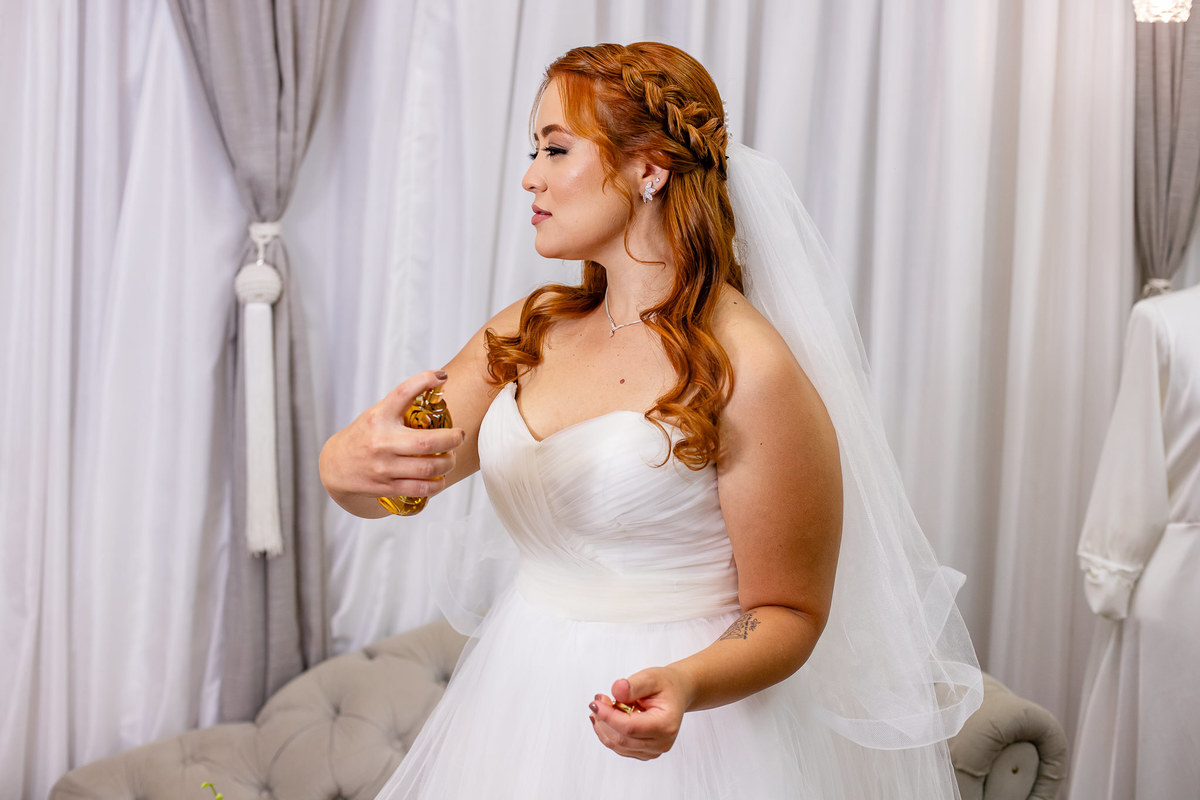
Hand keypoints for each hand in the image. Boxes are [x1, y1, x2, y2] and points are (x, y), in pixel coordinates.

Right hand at [319, 370, 465, 513]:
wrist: (335, 466)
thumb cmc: (363, 436)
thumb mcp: (378, 414)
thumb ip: (403, 405)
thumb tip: (439, 384)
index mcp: (379, 417)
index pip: (402, 393)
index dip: (424, 381)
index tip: (442, 376)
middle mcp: (381, 441)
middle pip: (427, 442)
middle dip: (452, 439)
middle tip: (459, 436)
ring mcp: (384, 467)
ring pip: (428, 467)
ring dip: (447, 463)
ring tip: (450, 458)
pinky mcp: (386, 487)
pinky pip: (420, 488)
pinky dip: (437, 484)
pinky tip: (440, 478)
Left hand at [588, 666, 694, 759]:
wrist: (675, 694)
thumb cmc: (665, 686)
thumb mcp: (651, 677)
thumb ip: (633, 685)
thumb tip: (617, 689)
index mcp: (666, 724)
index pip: (630, 727)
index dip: (609, 716)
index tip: (596, 702)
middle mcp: (661, 742)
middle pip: (621, 739)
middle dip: (604, 719)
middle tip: (598, 700)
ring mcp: (653, 750)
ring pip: (618, 745)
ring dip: (604, 726)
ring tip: (602, 706)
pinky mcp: (644, 752)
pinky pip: (620, 747)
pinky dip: (608, 733)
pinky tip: (604, 718)